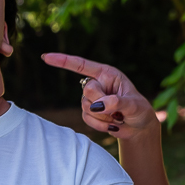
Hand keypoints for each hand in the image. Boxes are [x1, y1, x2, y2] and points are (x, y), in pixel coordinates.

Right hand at [41, 52, 159, 139]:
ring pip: (86, 107)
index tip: (45, 57)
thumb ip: (117, 102)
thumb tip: (99, 106)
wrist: (138, 128)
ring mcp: (92, 99)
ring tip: (117, 117)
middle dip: (102, 102)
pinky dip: (100, 125)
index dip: (63, 61)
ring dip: (103, 116)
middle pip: (87, 91)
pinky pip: (86, 119)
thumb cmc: (139, 110)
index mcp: (107, 74)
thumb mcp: (133, 105)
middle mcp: (98, 84)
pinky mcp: (90, 113)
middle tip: (117, 108)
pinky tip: (112, 124)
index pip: (81, 65)